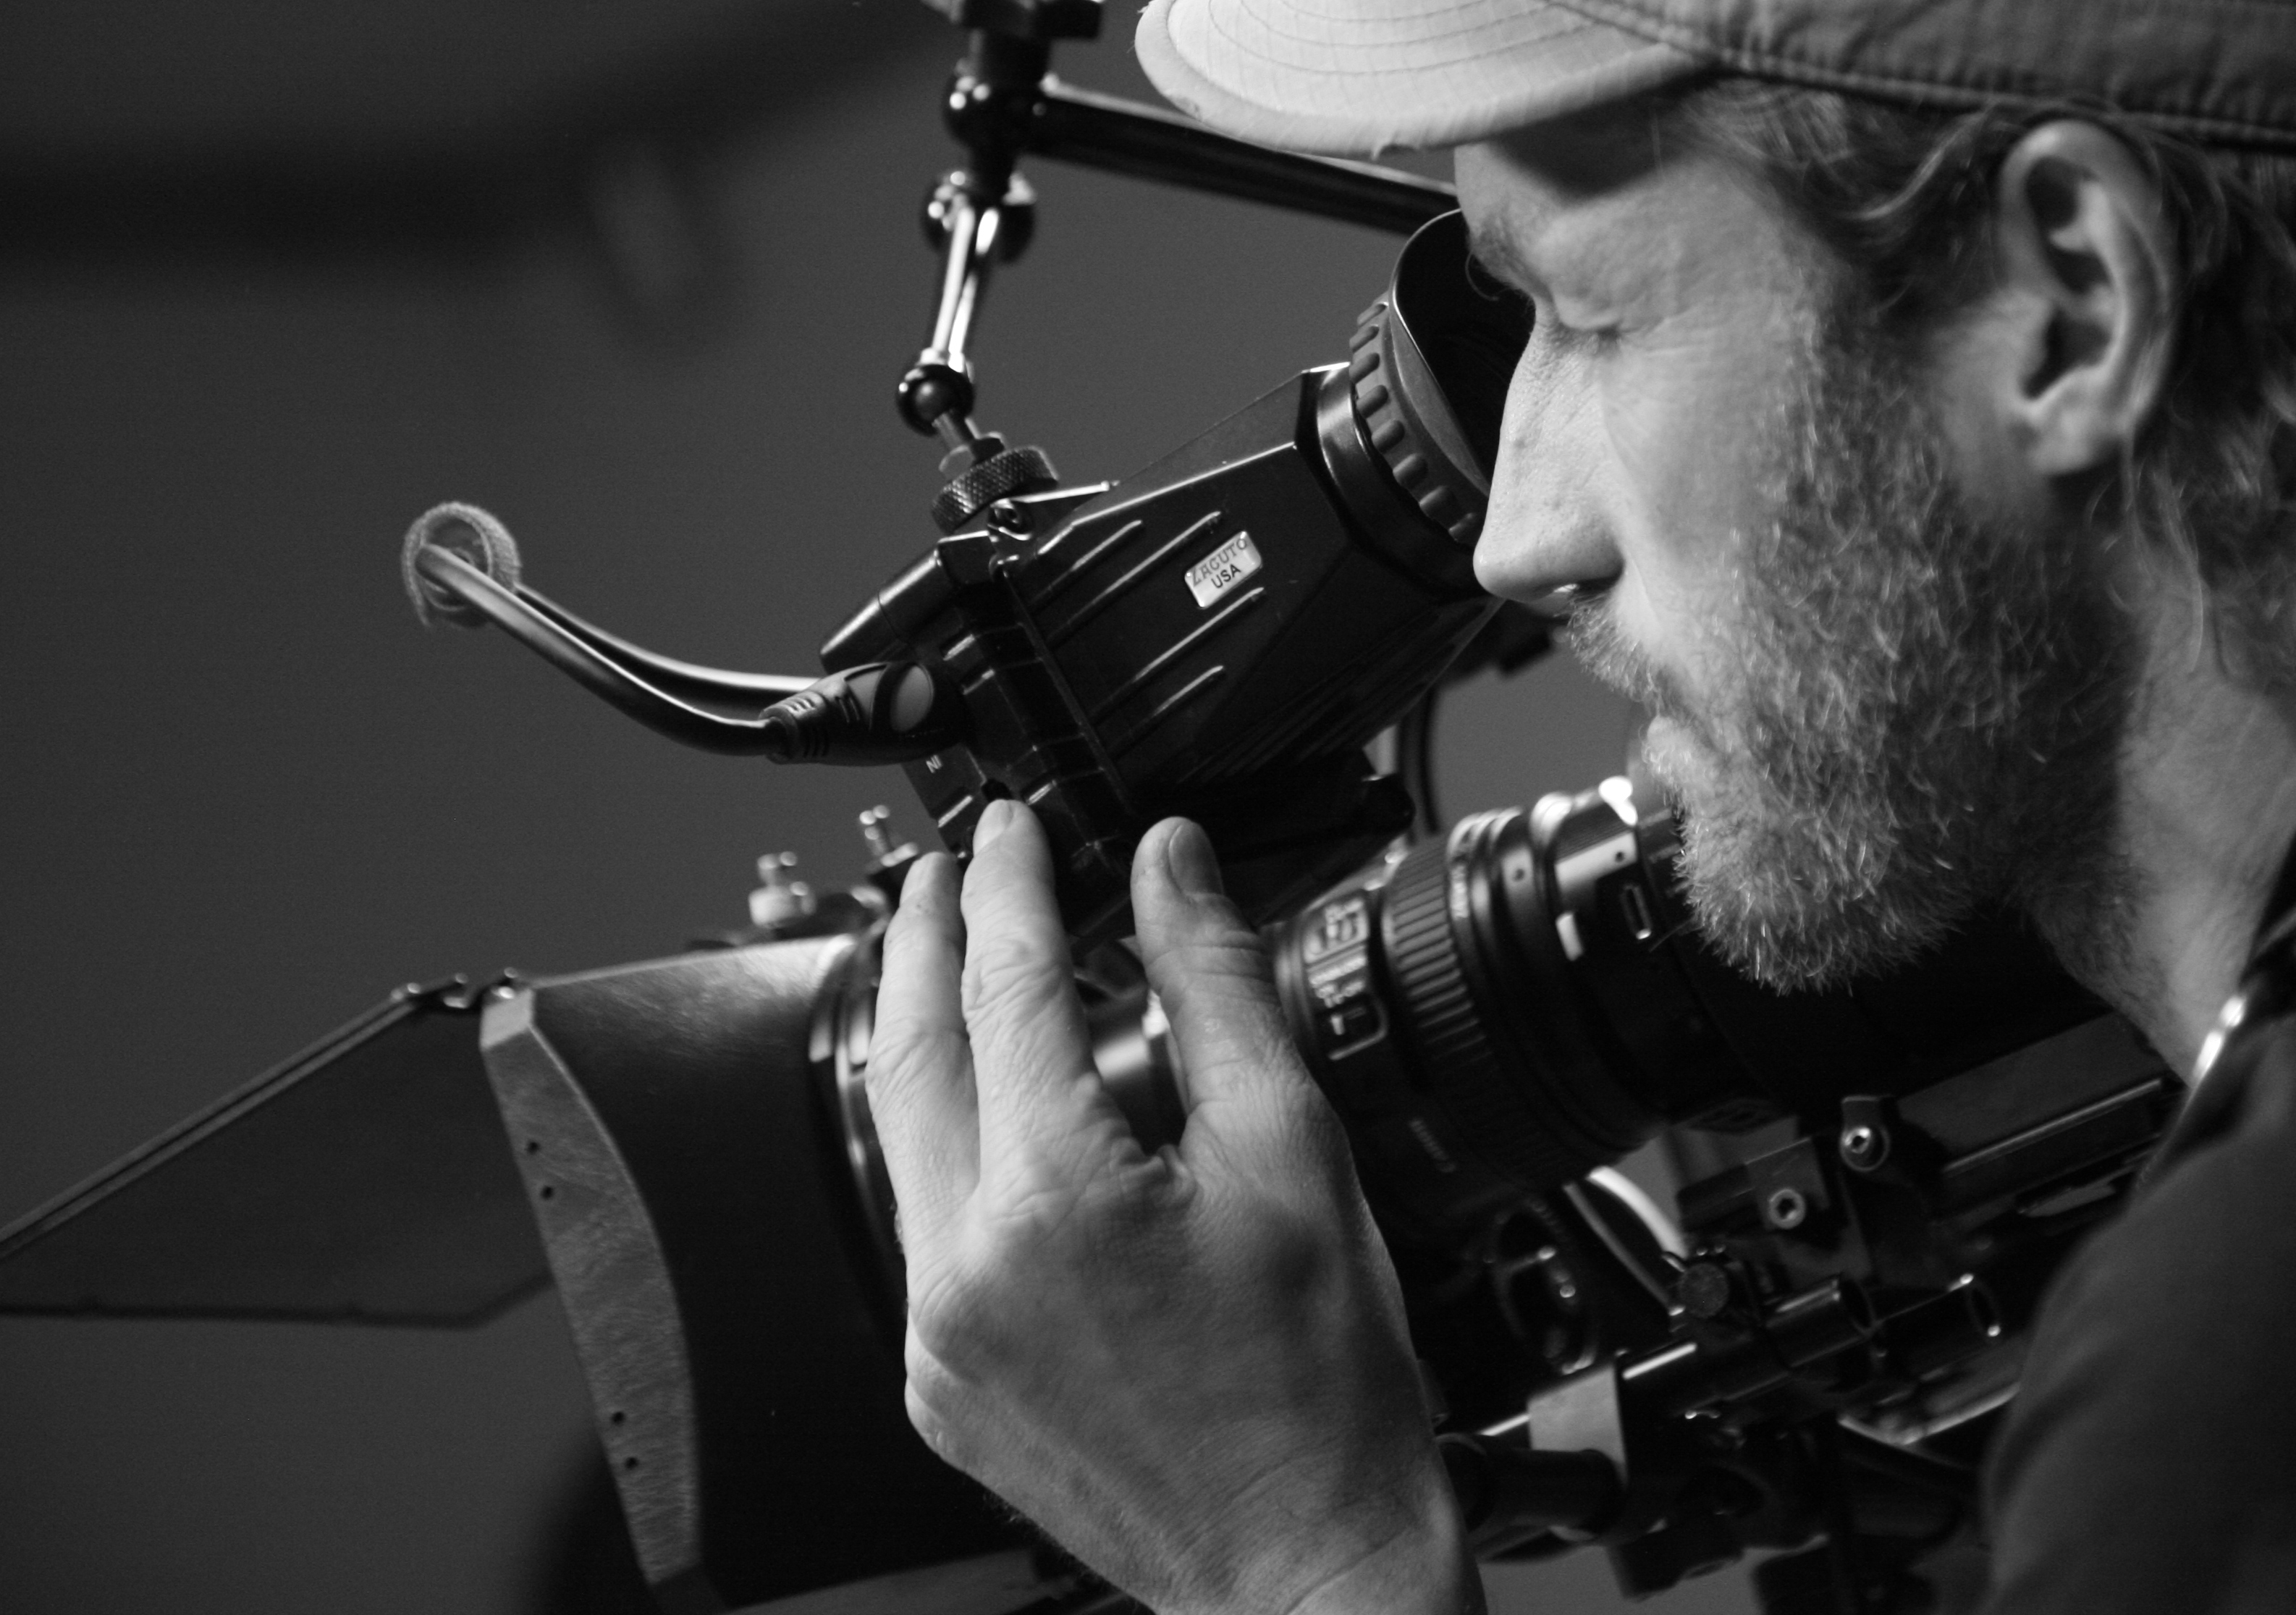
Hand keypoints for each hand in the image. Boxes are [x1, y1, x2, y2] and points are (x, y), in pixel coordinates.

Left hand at [867, 801, 1472, 1614]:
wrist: (1301, 1559)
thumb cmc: (1319, 1385)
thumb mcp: (1290, 1149)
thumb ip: (1217, 986)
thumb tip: (1176, 867)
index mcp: (1052, 1201)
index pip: (1003, 989)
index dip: (1009, 887)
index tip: (1015, 826)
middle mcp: (963, 1271)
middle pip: (910, 1055)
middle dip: (926, 941)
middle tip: (950, 866)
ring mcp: (937, 1337)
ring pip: (904, 1146)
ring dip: (929, 1041)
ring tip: (964, 966)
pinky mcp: (940, 1383)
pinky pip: (923, 1232)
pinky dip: (953, 1150)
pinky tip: (999, 1115)